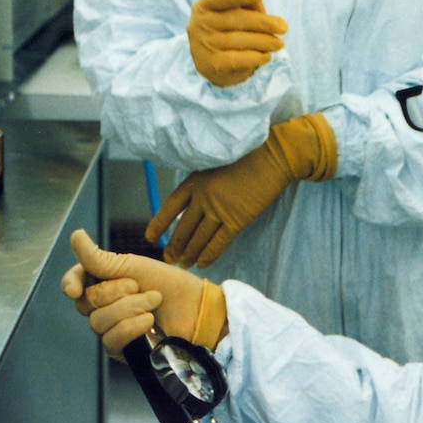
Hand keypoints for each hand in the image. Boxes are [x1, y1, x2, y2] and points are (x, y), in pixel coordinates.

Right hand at [61, 230, 227, 357]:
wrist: (196, 310)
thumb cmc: (170, 285)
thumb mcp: (134, 267)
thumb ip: (100, 259)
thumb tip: (75, 236)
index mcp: (104, 281)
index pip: (74, 282)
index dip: (71, 283)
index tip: (74, 289)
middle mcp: (103, 305)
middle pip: (86, 302)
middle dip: (114, 292)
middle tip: (138, 286)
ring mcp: (111, 328)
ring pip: (98, 322)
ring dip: (129, 309)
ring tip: (153, 303)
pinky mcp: (122, 349)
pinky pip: (111, 340)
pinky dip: (131, 327)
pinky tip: (149, 322)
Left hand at [146, 113, 336, 267]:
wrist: (271, 157)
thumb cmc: (245, 158)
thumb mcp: (214, 166)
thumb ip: (201, 186)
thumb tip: (191, 209)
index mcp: (194, 181)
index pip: (170, 207)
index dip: (159, 224)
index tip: (150, 237)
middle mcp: (203, 197)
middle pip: (183, 228)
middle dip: (174, 246)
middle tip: (169, 259)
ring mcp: (219, 209)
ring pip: (198, 239)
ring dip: (189, 254)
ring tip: (184, 265)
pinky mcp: (237, 219)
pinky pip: (218, 243)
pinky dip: (208, 255)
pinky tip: (202, 263)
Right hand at [186, 0, 287, 85]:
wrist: (211, 62)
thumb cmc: (229, 27)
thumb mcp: (236, 10)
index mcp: (205, 5)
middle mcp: (199, 24)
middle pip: (237, 19)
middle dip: (263, 23)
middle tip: (284, 27)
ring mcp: (203, 45)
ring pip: (240, 40)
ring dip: (264, 42)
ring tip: (279, 44)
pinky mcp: (210, 65)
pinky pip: (237, 59)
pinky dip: (255, 57)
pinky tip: (266, 56)